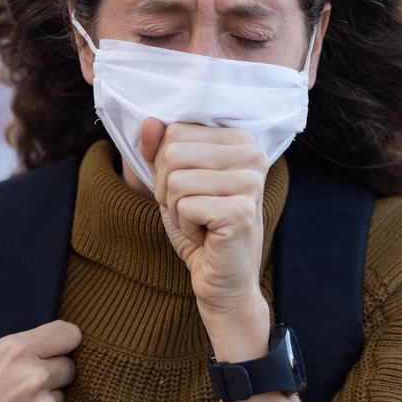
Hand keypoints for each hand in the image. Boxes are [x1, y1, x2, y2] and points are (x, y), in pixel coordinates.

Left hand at [141, 119, 269, 350]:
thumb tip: (149, 121)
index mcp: (240, 140)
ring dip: (176, 210)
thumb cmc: (200, 228)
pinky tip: (206, 236)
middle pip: (173, 152)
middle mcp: (252, 154)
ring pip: (175, 180)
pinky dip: (185, 226)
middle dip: (167, 189)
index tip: (190, 190)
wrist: (223, 280)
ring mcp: (249, 182)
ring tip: (199, 223)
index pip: (175, 131)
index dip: (166, 166)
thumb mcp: (173, 182)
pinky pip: (184, 205)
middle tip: (193, 211)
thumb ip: (160, 150)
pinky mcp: (240, 210)